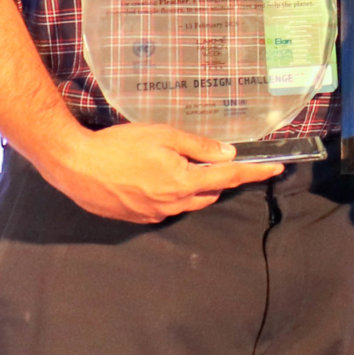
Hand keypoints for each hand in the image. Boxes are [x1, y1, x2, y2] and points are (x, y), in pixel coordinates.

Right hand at [36, 123, 286, 223]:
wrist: (76, 166)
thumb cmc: (118, 145)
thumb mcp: (163, 135)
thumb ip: (198, 145)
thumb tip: (228, 152)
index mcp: (183, 182)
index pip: (229, 177)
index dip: (255, 173)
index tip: (277, 169)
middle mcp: (173, 204)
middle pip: (210, 193)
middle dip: (218, 178)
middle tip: (211, 157)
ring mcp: (156, 215)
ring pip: (189, 202)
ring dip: (194, 187)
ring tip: (176, 165)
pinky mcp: (139, 219)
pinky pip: (166, 208)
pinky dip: (170, 194)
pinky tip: (151, 178)